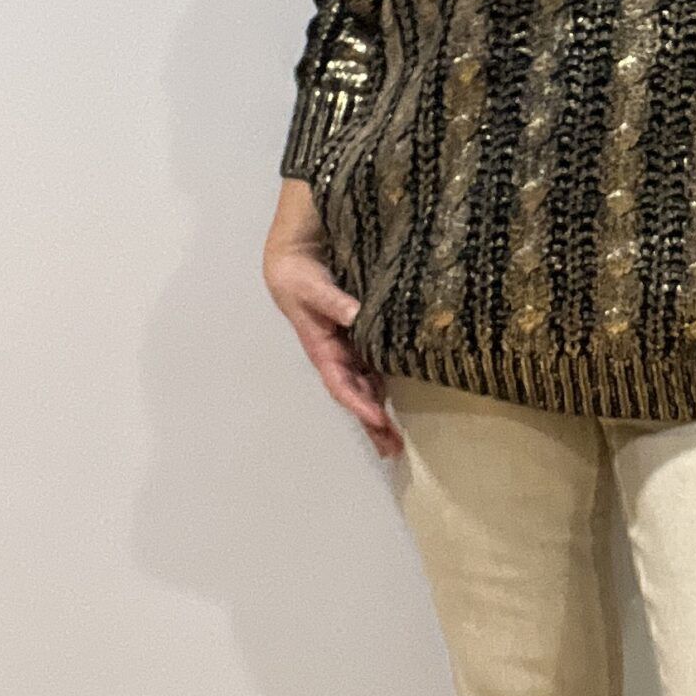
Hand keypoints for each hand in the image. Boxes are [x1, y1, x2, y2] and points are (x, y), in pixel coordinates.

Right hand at [263, 180, 403, 459]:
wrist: (298, 245)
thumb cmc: (296, 266)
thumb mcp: (307, 282)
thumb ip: (332, 300)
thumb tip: (357, 319)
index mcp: (318, 342)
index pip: (340, 381)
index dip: (358, 403)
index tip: (379, 421)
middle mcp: (335, 348)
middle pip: (354, 392)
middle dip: (370, 421)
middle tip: (392, 449)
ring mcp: (348, 342)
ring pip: (365, 382)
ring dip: (378, 409)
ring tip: (395, 440)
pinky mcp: (360, 330)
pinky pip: (374, 362)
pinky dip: (383, 382)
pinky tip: (399, 395)